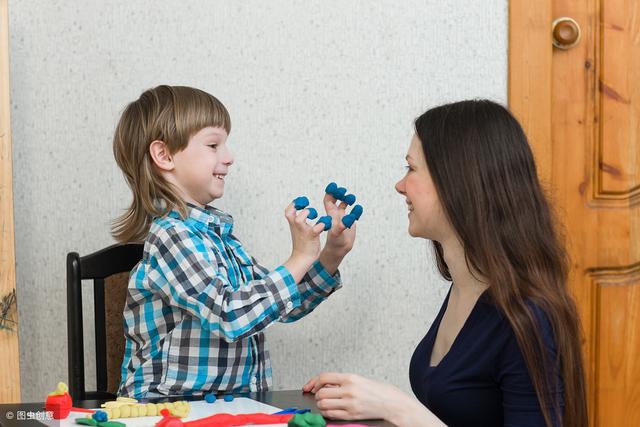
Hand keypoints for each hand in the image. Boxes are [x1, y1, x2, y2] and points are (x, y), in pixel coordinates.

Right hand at [284, 202, 323, 262]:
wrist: (302, 259)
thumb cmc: (302, 244)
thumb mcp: (299, 230)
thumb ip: (301, 222)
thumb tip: (305, 215)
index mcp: (293, 224)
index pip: (288, 210)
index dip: (294, 204)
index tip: (303, 203)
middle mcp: (296, 226)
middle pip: (289, 212)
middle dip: (298, 206)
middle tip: (307, 208)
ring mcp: (303, 231)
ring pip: (299, 219)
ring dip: (307, 213)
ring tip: (315, 216)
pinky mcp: (311, 236)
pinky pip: (316, 228)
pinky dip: (322, 224)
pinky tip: (326, 224)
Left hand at [303, 373, 445, 426]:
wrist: (391, 402)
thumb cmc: (376, 390)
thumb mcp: (358, 379)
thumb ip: (340, 381)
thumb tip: (322, 385)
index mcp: (350, 378)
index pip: (324, 377)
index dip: (313, 382)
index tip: (310, 386)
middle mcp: (349, 390)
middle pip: (321, 392)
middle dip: (317, 395)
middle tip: (320, 395)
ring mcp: (350, 404)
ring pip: (323, 404)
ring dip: (321, 404)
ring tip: (325, 403)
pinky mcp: (351, 415)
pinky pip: (331, 414)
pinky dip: (326, 412)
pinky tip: (330, 409)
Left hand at [322, 193, 355, 256]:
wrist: (339, 249)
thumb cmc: (335, 242)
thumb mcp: (337, 234)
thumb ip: (342, 226)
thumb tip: (348, 218)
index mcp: (331, 215)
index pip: (328, 200)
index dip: (330, 192)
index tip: (334, 186)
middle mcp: (336, 214)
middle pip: (335, 200)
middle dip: (339, 194)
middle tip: (344, 191)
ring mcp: (342, 218)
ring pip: (344, 205)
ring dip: (347, 200)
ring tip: (352, 199)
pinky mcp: (349, 223)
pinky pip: (353, 213)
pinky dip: (356, 210)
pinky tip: (358, 208)